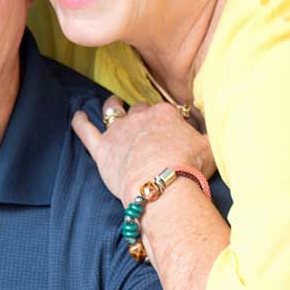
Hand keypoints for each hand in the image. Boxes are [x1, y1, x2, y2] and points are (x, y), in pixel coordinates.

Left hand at [71, 96, 215, 204]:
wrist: (163, 184)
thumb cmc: (189, 167)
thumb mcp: (209, 147)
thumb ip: (207, 135)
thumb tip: (212, 130)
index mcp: (165, 113)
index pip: (164, 111)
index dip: (166, 120)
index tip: (170, 130)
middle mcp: (140, 117)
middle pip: (139, 109)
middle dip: (140, 114)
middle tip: (143, 125)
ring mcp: (119, 132)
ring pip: (112, 110)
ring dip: (112, 107)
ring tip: (112, 105)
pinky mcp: (102, 149)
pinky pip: (85, 130)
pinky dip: (80, 122)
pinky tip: (77, 116)